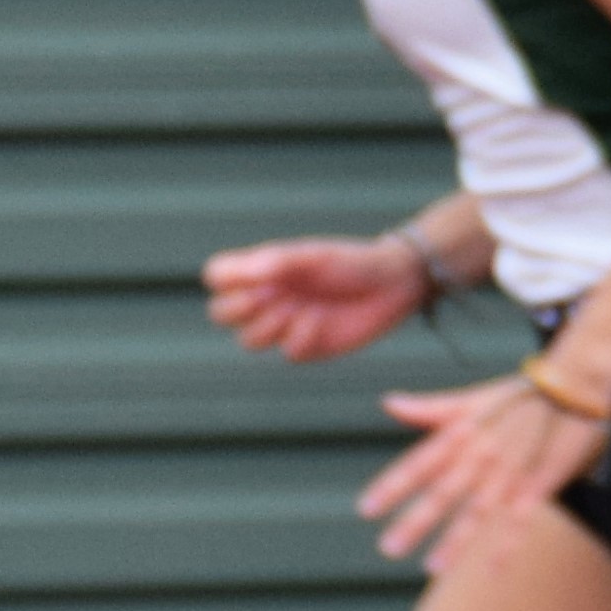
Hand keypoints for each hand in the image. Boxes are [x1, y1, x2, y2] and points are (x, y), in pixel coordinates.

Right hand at [207, 231, 441, 364]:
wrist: (393, 285)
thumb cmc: (351, 262)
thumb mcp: (314, 256)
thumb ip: (277, 262)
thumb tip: (243, 272)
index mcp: (263, 269)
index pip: (217, 276)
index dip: (224, 280)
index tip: (251, 276)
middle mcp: (268, 297)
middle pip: (221, 313)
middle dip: (238, 310)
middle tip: (267, 298)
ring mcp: (285, 324)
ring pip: (248, 340)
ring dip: (268, 327)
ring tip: (296, 309)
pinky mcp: (307, 347)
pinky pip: (287, 354)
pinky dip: (300, 339)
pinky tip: (320, 322)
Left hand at [362, 367, 609, 567]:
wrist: (575, 385)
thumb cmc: (522, 394)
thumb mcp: (473, 399)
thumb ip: (430, 408)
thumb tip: (387, 403)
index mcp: (463, 433)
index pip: (420, 462)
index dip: (392, 486)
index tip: (365, 510)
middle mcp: (482, 453)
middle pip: (444, 492)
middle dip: (415, 521)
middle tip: (388, 549)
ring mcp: (511, 471)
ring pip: (478, 510)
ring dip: (455, 541)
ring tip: (431, 569)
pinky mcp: (539, 483)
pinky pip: (521, 518)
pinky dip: (507, 545)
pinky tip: (492, 572)